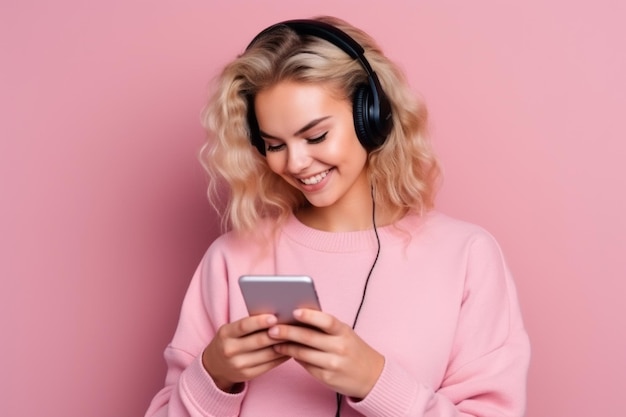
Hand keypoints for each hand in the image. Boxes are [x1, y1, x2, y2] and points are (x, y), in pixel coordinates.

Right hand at [202, 314, 289, 391]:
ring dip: (284, 344)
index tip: (275, 317)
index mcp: (225, 334)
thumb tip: (275, 315)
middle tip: (293, 325)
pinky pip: (270, 364)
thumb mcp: (231, 330)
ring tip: (296, 336)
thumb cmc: (229, 340)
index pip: (244, 326)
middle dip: (278, 333)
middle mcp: (230, 350)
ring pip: (268, 354)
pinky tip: (290, 348)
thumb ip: (248, 324)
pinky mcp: (248, 374)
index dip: (260, 321)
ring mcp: (239, 365)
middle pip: (259, 341)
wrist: (215, 366)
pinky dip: (282, 356)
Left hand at [267, 309, 384, 398]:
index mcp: (344, 332)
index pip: (326, 321)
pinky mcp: (326, 377)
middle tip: (272, 328)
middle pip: (309, 338)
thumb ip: (325, 326)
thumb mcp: (344, 333)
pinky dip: (294, 357)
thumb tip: (297, 317)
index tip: (294, 311)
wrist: (371, 375)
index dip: (310, 316)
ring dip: (286, 346)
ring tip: (273, 341)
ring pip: (303, 353)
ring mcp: (333, 364)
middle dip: (288, 332)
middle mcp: (339, 347)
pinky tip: (285, 352)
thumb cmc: (353, 349)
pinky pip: (305, 365)